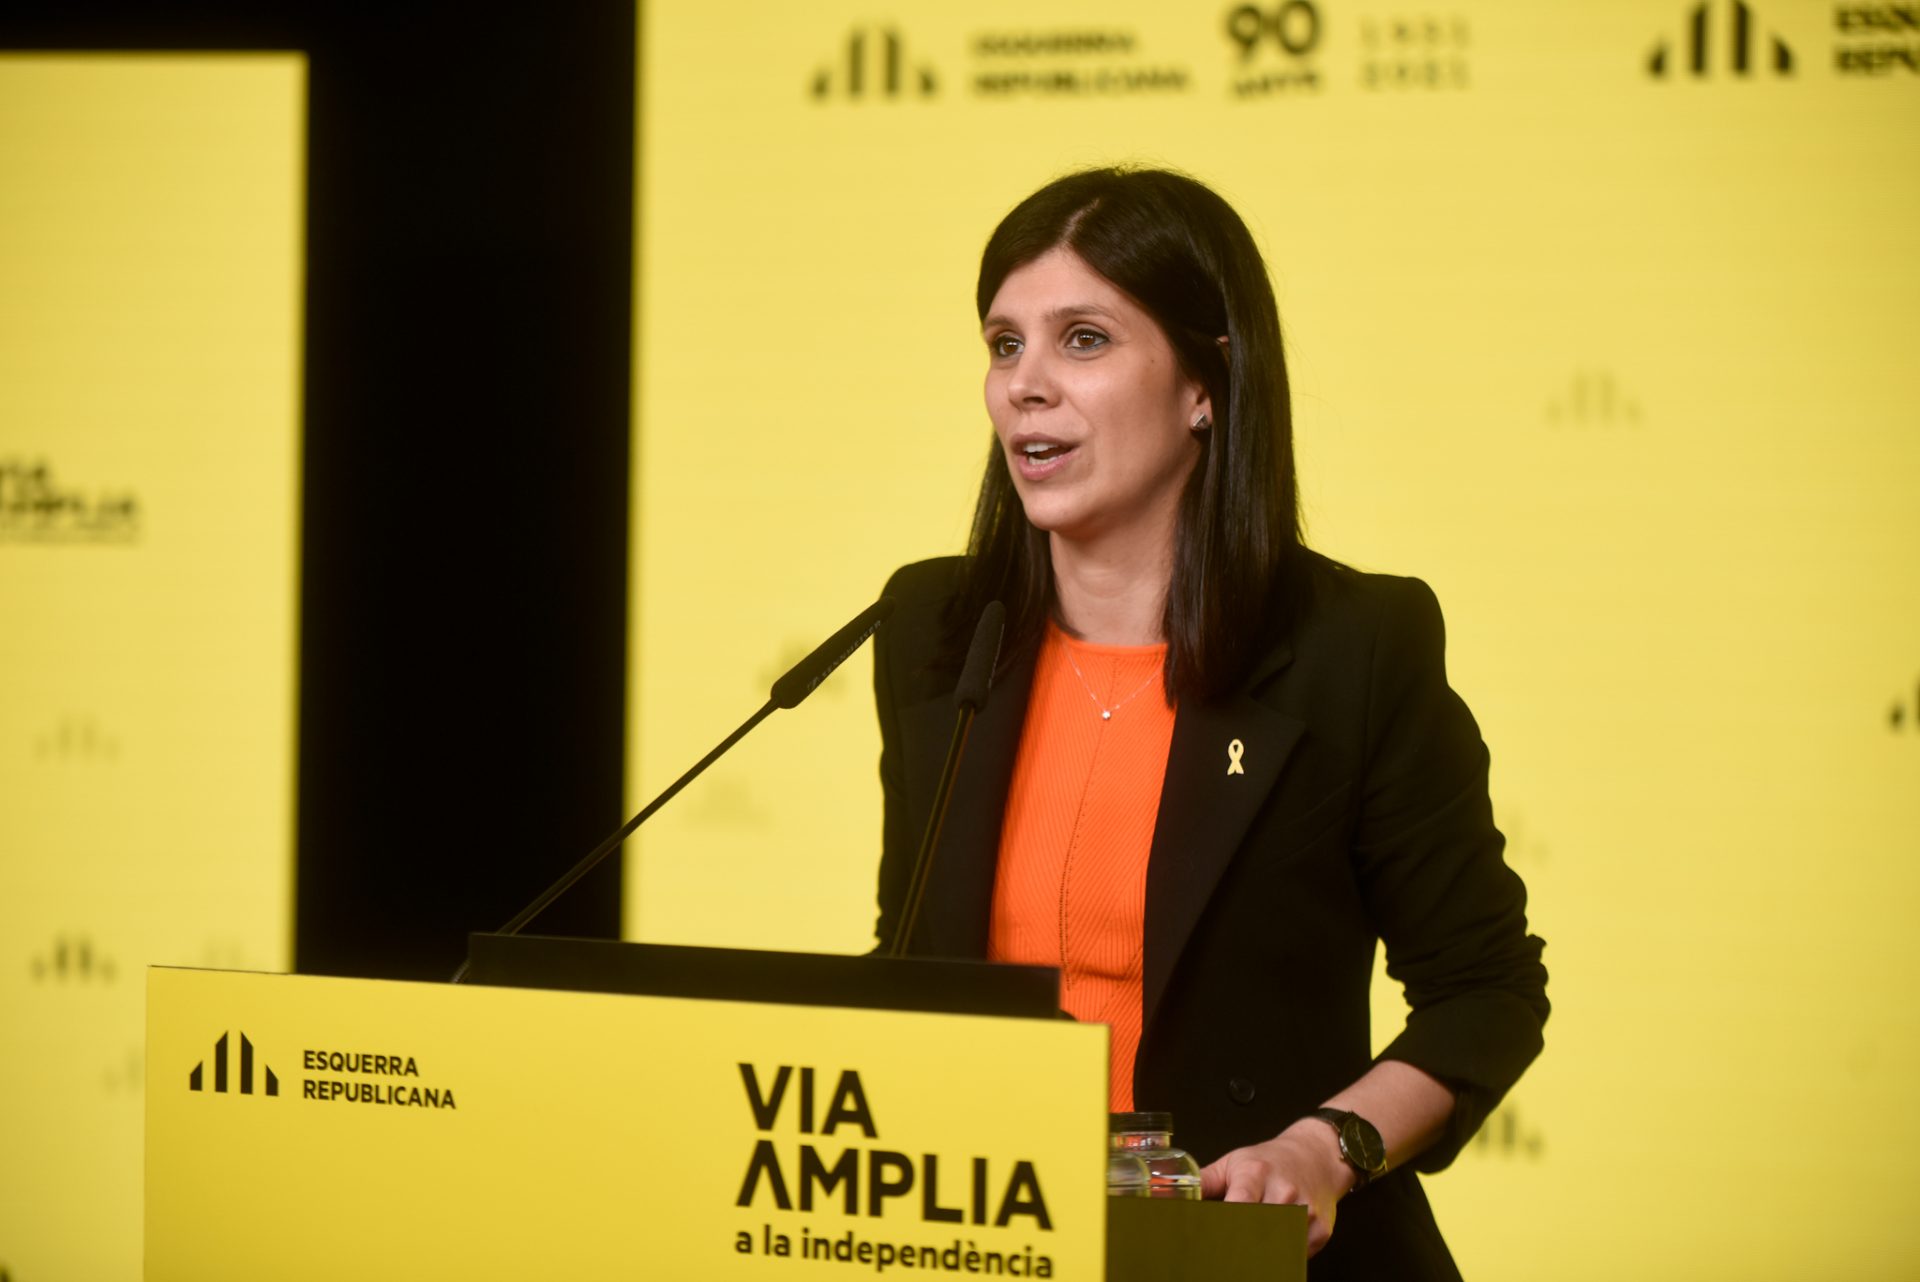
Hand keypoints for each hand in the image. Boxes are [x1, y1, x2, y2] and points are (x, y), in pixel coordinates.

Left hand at [1199, 1119, 1354, 1256]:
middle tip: (1229, 1250)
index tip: (1210, 1242)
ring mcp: (1305, 1211)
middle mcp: (1283, 1191)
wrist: (1315, 1155)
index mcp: (1255, 1174)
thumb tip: (1166, 1192)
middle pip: (1258, 1230)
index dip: (1225, 1227)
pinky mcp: (1321, 1229)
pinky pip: (1297, 1254)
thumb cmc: (1270, 1160)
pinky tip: (1276, 1242)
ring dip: (1263, 1249)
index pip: (1239, 1206)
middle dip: (1240, 1244)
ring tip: (1254, 1242)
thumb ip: (1202, 1181)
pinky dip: (1284, 1254)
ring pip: (1278, 1245)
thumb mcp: (1233, 1162)